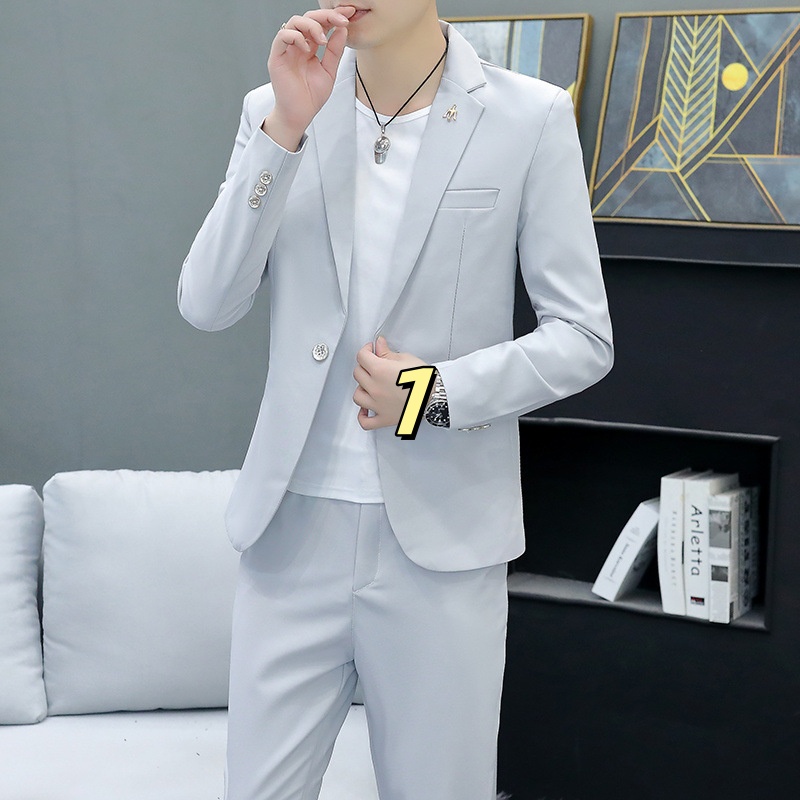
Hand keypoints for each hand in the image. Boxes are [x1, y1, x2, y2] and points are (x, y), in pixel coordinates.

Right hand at [263, 6, 355, 148]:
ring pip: (294, 22)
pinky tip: (308, 49)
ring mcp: (287, 50)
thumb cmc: (311, 97)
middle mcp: (297, 45)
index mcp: (309, 47)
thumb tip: (342, 29)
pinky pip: (283, 36)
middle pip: (308, 17)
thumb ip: (335, 50)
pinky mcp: (277, 57)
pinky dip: (297, 37)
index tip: (349, 13)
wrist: (299, 115)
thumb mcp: (329, 70)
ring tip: (323, 40)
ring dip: (312, 26)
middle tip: (340, 20)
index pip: (320, 24)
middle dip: (326, 15)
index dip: (333, 16)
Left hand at [353, 336, 427, 430]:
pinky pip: (365, 421)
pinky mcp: (384, 418)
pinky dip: (363, 416)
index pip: (361, 357)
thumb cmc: (425, 378)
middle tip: (373, 365)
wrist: (437, 396)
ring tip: (370, 385)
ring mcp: (378, 405)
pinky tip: (366, 409)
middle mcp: (375, 388)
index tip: (370, 350)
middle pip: (358, 374)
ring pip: (357, 396)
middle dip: (365, 366)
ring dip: (362, 388)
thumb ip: (387, 352)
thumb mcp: (406, 358)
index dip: (365, 350)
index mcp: (380, 371)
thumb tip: (378, 345)